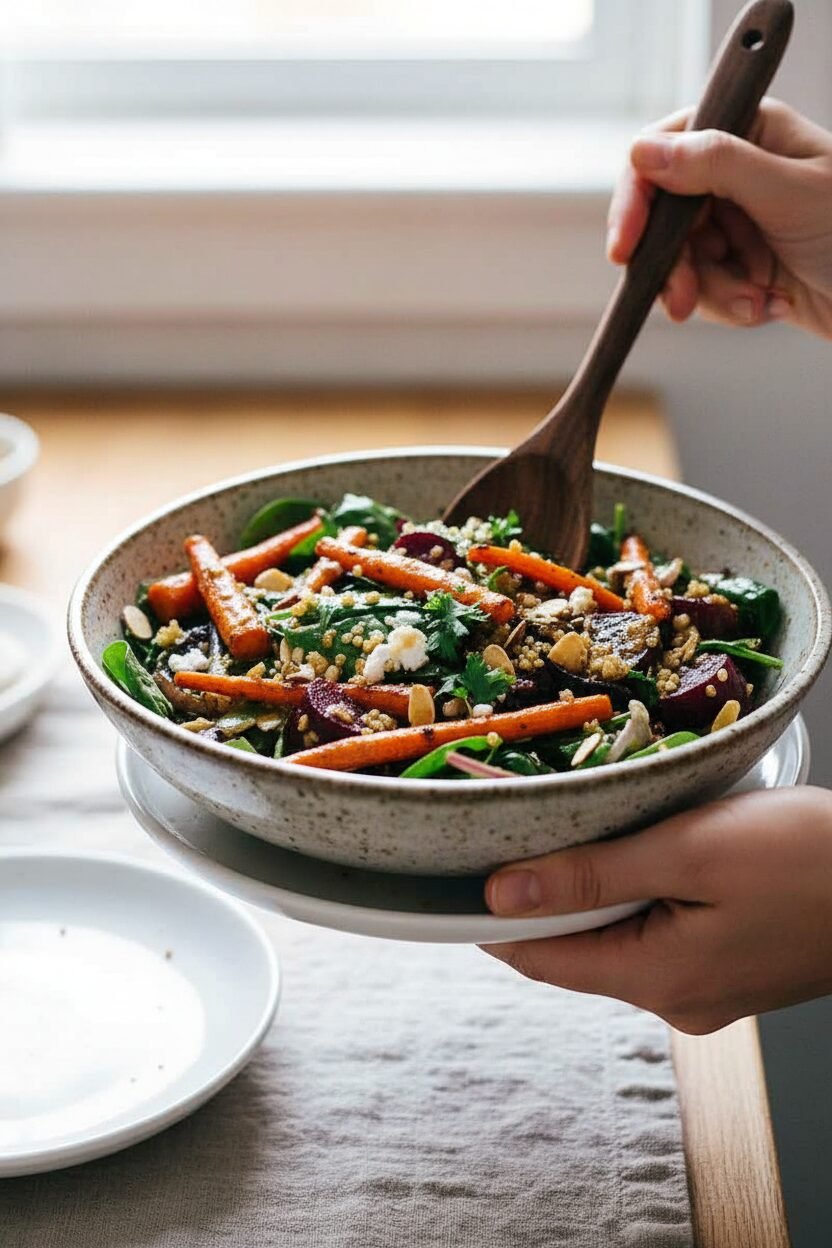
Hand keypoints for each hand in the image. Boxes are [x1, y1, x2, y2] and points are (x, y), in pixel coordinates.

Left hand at [481, 786, 831, 1033]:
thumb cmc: (810, 858)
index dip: (490, 917)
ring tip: (570, 830)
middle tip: (512, 828)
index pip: (539, 959)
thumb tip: (502, 895)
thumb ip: (593, 875)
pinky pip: (656, 933)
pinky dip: (633, 895)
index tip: (455, 870)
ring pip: (615, 939)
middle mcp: (677, 999)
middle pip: (574, 949)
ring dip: (588, 890)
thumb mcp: (690, 852)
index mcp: (659, 980)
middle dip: (539, 894)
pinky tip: (635, 853)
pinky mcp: (730, 965)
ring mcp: (707, 987)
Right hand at [607, 98, 831, 337]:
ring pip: (681, 263)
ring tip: (759, 301)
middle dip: (678, 267)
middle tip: (685, 302)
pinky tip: (770, 305)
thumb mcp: (789, 193)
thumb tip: (644, 151)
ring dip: (716, 293)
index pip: (663, 152)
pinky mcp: (741, 264)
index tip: (626, 247)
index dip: (638, 200)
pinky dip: (732, 306)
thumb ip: (716, 165)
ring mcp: (738, 220)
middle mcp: (737, 171)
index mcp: (749, 131)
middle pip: (664, 219)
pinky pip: (705, 291)